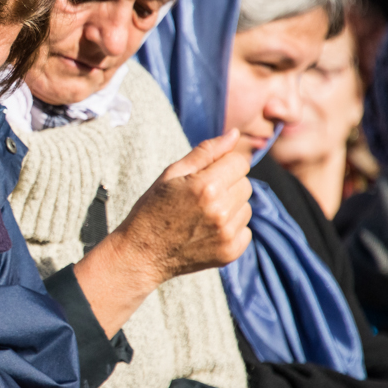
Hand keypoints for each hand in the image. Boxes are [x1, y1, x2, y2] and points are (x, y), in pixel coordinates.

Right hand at [73, 130, 252, 335]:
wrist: (141, 253)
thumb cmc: (152, 209)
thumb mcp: (171, 174)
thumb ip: (205, 152)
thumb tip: (234, 134)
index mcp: (205, 186)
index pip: (239, 163)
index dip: (223, 166)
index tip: (205, 176)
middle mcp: (220, 210)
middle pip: (246, 185)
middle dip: (228, 185)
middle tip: (200, 197)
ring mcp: (226, 234)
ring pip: (246, 207)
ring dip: (230, 208)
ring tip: (202, 215)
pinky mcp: (230, 252)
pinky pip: (245, 231)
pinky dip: (230, 229)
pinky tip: (207, 231)